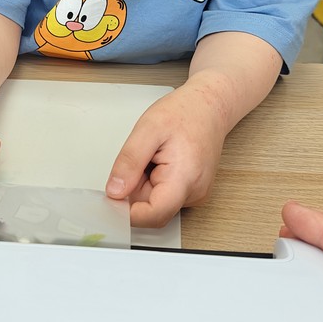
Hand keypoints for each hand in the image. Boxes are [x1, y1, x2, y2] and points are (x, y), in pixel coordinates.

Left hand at [105, 82, 225, 228]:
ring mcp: (195, 193)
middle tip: (140, 160)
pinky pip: (164, 196)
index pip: (154, 215)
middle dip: (136, 190)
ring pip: (156, 202)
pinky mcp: (192, 191)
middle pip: (152, 209)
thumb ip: (129, 162)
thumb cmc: (184, 112)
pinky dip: (155, 182)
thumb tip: (115, 192)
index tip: (113, 197)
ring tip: (155, 156)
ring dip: (145, 184)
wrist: (209, 106)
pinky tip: (162, 161)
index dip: (128, 212)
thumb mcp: (147, 129)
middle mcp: (194, 192)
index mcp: (185, 178)